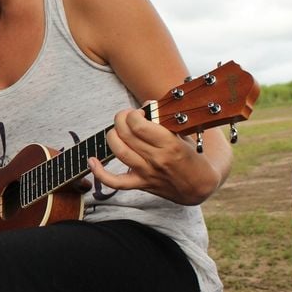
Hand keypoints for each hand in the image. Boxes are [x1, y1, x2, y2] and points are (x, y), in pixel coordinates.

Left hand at [88, 107, 223, 204]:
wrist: (199, 187)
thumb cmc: (192, 157)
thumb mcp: (184, 135)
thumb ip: (165, 120)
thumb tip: (146, 104)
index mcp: (170, 144)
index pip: (139, 125)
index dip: (133, 114)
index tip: (138, 112)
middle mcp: (156, 159)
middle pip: (126, 135)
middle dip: (121, 119)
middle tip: (127, 117)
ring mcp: (147, 173)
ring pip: (119, 151)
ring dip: (113, 136)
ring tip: (118, 130)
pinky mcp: (140, 184)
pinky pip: (115, 182)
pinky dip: (100, 173)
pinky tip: (92, 161)